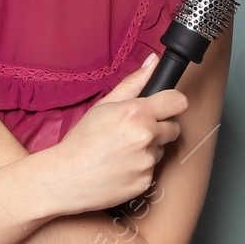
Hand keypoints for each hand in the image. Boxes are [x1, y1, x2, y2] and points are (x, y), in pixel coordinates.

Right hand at [42, 52, 187, 215]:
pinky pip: (152, 170)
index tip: (164, 106)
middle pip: (174, 127)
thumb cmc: (81, 140)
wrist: (66, 178)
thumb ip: (133, 83)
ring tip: (123, 151)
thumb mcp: (104, 105)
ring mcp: (147, 161)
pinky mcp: (146, 182)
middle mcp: (147, 136)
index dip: (172, 102)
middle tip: (135, 131)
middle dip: (160, 127)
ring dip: (149, 148)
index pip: (178, 101)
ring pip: (161, 149)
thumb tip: (153, 62)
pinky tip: (121, 167)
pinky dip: (141, 168)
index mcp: (137, 112)